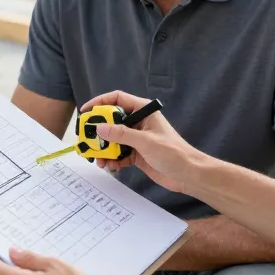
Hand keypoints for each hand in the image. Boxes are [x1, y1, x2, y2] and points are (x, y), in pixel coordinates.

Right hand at [82, 90, 204, 193]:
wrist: (188, 174)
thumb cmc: (173, 153)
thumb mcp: (145, 141)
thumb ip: (121, 134)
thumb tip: (99, 128)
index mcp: (143, 111)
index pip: (117, 99)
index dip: (100, 102)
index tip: (85, 112)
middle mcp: (138, 122)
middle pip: (111, 121)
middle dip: (99, 132)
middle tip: (87, 141)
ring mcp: (136, 138)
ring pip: (113, 140)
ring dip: (104, 150)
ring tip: (99, 160)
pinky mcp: (136, 153)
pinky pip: (118, 153)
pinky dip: (113, 160)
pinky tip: (111, 167)